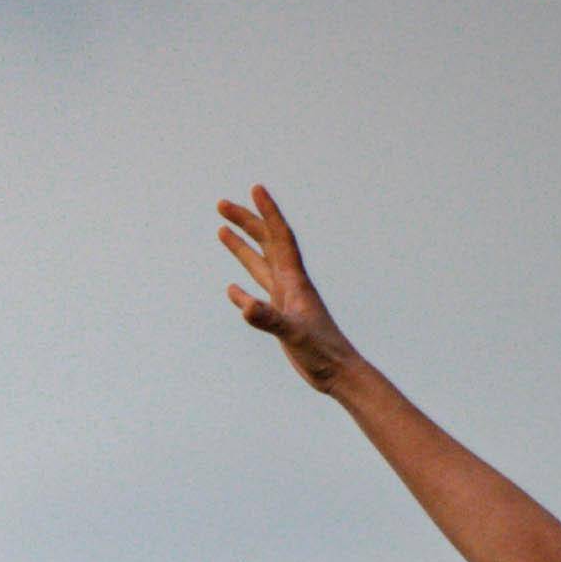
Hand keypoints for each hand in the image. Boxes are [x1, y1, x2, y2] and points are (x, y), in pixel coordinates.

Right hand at [216, 186, 366, 394]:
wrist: (338, 373)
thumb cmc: (322, 353)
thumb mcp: (293, 334)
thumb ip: (268, 319)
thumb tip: (244, 306)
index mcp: (295, 281)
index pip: (280, 237)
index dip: (268, 212)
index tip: (255, 188)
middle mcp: (290, 284)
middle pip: (266, 244)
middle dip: (246, 222)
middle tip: (222, 204)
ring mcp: (285, 301)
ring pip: (260, 265)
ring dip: (242, 247)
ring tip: (223, 230)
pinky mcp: (281, 319)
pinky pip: (258, 297)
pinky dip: (243, 291)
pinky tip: (233, 290)